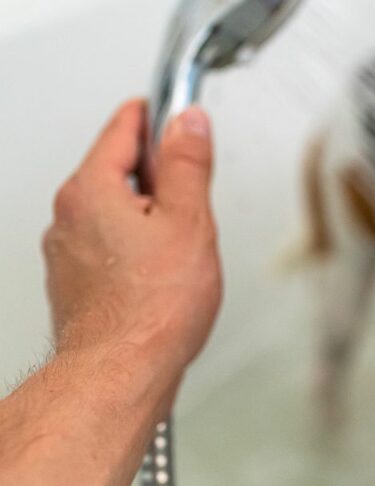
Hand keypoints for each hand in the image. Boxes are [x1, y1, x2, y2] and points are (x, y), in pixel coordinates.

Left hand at [42, 100, 222, 378]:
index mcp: (90, 189)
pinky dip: (135, 249)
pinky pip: (108, 247)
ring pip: (113, 213)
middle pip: (117, 171)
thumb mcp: (189, 221)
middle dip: (158, 176)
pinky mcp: (76, 283)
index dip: (157, 115)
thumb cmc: (153, 308)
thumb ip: (187, 164)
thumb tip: (188, 123)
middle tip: (195, 194)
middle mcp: (68, 216)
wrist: (122, 372)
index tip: (176, 113)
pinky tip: (163, 274)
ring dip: (147, 216)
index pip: (123, 128)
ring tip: (183, 245)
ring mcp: (67, 252)